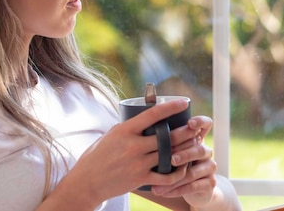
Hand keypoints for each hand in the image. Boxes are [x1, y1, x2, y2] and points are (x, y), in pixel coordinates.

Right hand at [49, 98, 190, 208]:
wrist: (87, 181)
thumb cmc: (97, 156)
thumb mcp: (111, 135)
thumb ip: (128, 127)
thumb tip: (145, 117)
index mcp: (125, 131)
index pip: (152, 115)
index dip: (170, 107)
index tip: (183, 101)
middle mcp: (133, 146)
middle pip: (166, 137)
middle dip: (185, 131)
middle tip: (196, 126)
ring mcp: (137, 163)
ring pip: (169, 155)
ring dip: (185, 150)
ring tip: (194, 145)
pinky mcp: (140, 179)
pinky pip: (165, 176)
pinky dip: (177, 173)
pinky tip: (183, 169)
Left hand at [151, 116, 217, 207]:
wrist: (192, 187)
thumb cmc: (175, 163)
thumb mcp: (170, 149)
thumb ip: (163, 140)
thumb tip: (141, 131)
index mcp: (197, 138)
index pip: (205, 124)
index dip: (200, 122)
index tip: (189, 123)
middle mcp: (205, 150)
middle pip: (199, 149)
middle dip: (184, 154)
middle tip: (172, 159)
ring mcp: (209, 166)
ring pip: (194, 171)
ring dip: (176, 177)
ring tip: (161, 181)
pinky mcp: (210, 182)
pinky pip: (194, 186)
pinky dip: (177, 190)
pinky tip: (164, 192)